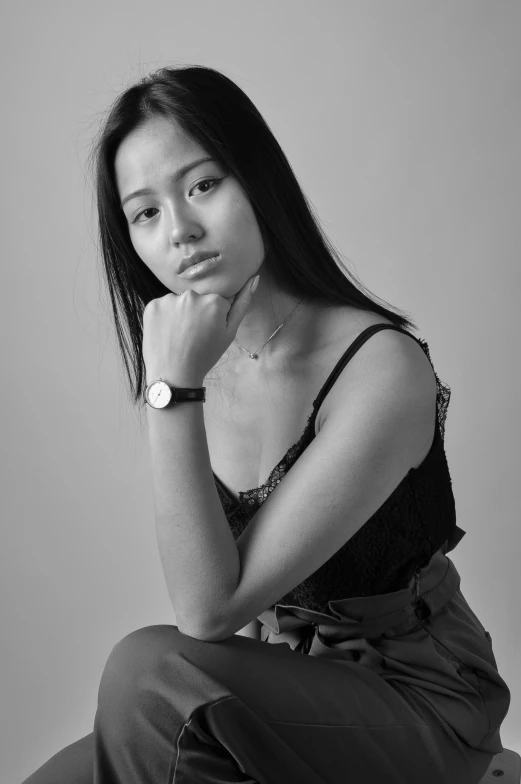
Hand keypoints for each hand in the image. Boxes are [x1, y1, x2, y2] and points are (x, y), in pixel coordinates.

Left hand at [143, 275, 258, 384]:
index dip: (214, 318)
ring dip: (180, 313)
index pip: (217, 302)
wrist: (174, 374)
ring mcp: (169, 299)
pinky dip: (165, 316)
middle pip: (198, 299)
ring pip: (179, 302)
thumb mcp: (230, 333)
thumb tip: (254, 278)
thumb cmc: (205, 355)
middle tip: (193, 335)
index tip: (208, 332)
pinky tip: (167, 332)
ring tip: (179, 335)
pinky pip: (163, 306)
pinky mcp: (152, 306)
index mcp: (214, 301)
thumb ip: (242, 304)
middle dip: (197, 312)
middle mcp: (191, 295)